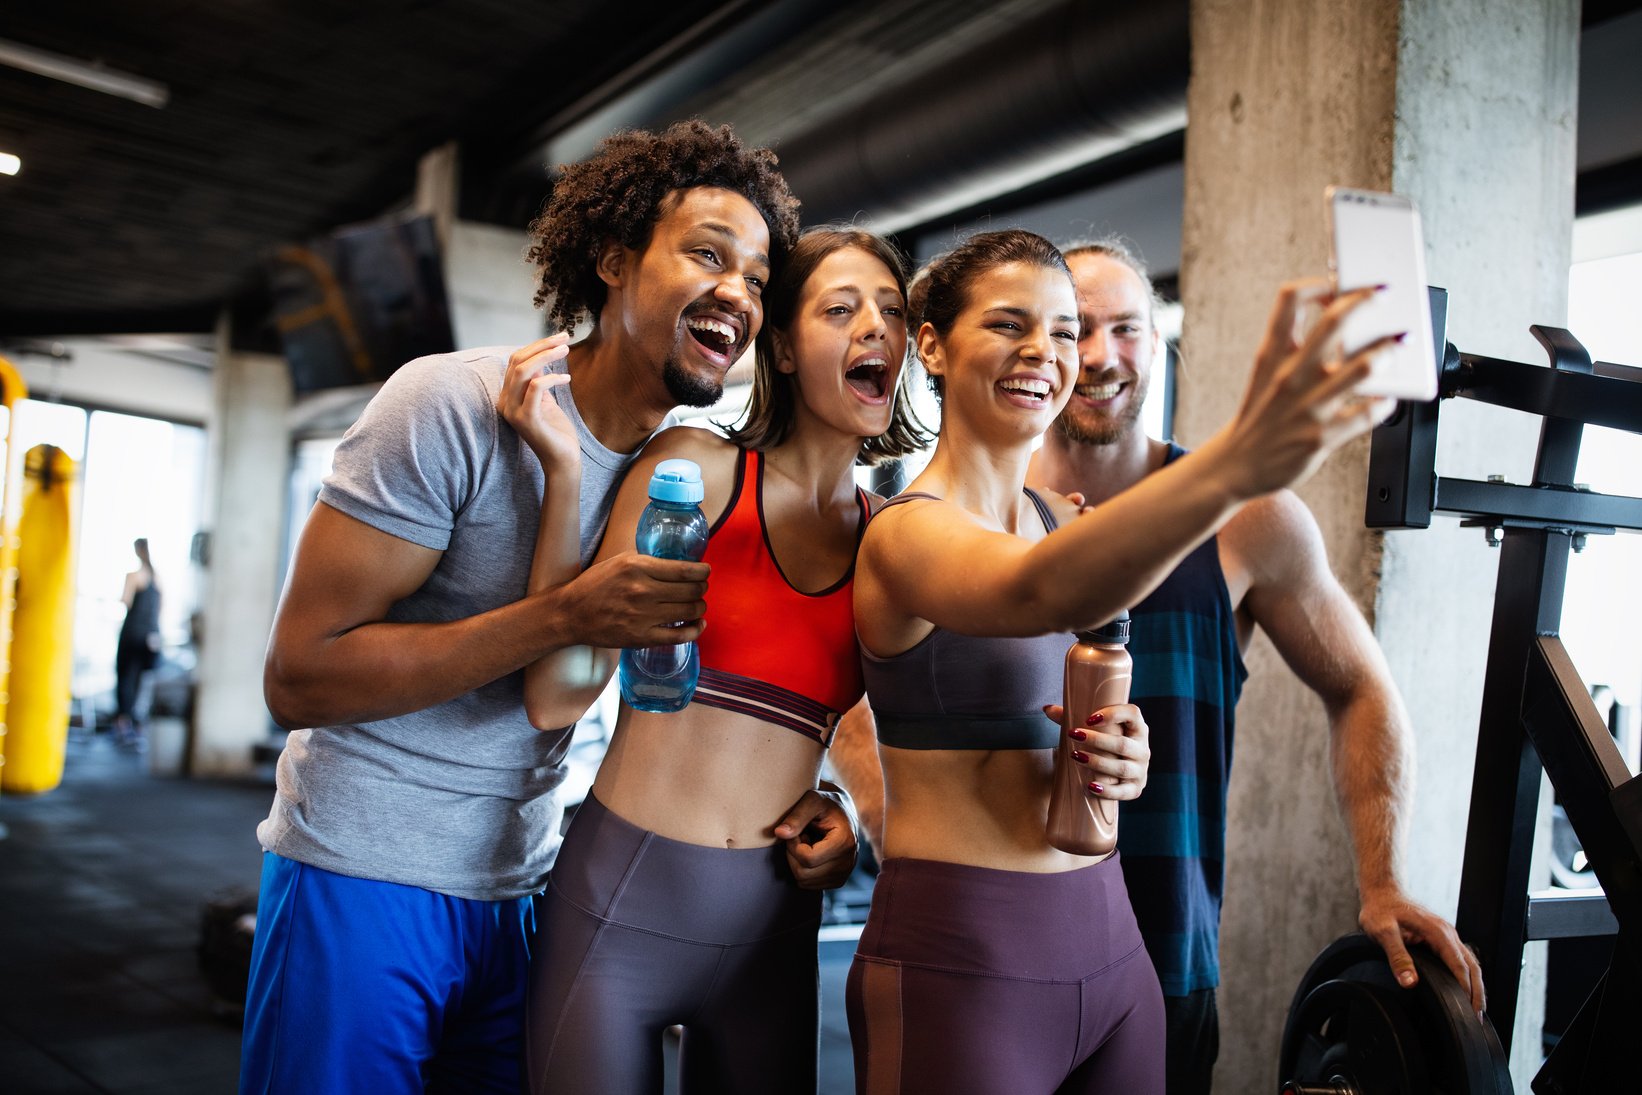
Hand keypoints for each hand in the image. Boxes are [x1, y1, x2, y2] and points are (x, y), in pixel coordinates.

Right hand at [498, 334, 577, 469]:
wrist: (562, 460)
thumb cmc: (556, 430)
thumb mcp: (545, 400)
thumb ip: (539, 380)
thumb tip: (542, 357)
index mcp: (507, 396)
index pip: (515, 361)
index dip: (536, 346)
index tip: (558, 338)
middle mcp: (505, 402)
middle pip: (517, 361)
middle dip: (542, 346)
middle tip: (564, 338)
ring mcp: (513, 412)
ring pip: (523, 371)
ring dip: (546, 356)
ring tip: (566, 350)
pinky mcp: (527, 419)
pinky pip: (535, 388)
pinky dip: (552, 378)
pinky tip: (567, 378)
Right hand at [554, 553, 709, 648]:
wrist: (571, 614)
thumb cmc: (595, 585)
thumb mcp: (620, 561)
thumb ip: (648, 561)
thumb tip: (677, 563)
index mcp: (638, 567)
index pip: (684, 570)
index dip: (702, 571)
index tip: (706, 571)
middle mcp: (643, 591)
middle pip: (691, 590)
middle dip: (702, 588)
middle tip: (701, 588)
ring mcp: (643, 616)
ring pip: (689, 611)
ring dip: (700, 607)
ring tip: (698, 604)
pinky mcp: (642, 637)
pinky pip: (680, 636)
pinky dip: (695, 630)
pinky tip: (698, 625)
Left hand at [773, 788, 859, 889]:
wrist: (842, 811)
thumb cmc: (825, 803)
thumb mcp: (812, 800)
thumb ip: (796, 816)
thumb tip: (779, 833)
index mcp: (845, 842)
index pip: (807, 859)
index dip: (793, 845)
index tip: (796, 831)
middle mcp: (848, 862)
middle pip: (803, 874)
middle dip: (794, 855)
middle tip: (800, 837)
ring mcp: (844, 874)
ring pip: (804, 881)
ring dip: (798, 862)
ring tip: (808, 843)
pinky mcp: (837, 880)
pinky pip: (808, 885)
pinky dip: (804, 869)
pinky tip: (812, 853)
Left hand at [1043, 702, 1150, 800]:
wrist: (1118, 771)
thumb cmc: (1105, 743)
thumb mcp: (1093, 729)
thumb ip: (1071, 717)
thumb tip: (1047, 709)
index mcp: (1137, 727)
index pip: (1133, 714)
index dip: (1113, 714)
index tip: (1089, 718)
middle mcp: (1143, 748)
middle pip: (1123, 744)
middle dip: (1097, 740)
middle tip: (1073, 735)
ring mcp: (1141, 770)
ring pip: (1121, 768)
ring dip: (1098, 763)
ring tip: (1075, 756)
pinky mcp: (1135, 788)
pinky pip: (1124, 792)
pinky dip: (1108, 790)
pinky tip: (1090, 786)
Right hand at [1214, 280, 1398, 498]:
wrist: (1236, 465)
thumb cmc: (1258, 416)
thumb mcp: (1263, 372)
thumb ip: (1291, 342)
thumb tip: (1331, 313)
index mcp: (1271, 356)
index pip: (1289, 300)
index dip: (1318, 284)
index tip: (1337, 283)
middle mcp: (1289, 377)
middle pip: (1332, 323)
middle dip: (1365, 302)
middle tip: (1384, 295)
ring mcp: (1306, 407)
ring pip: (1360, 368)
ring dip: (1386, 352)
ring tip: (1398, 345)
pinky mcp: (1321, 437)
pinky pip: (1366, 414)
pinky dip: (1384, 403)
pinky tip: (1387, 398)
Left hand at [1359, 884, 1486, 1016]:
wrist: (1382, 891)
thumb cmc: (1380, 909)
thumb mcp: (1382, 931)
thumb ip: (1397, 956)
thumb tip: (1410, 982)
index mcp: (1438, 932)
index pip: (1459, 966)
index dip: (1466, 990)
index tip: (1470, 1012)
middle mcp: (1448, 933)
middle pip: (1472, 967)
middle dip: (1477, 994)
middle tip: (1477, 1020)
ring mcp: (1447, 935)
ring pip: (1470, 963)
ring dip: (1476, 987)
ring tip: (1476, 1011)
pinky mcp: (1442, 938)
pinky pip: (1462, 959)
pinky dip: (1468, 977)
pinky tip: (1465, 990)